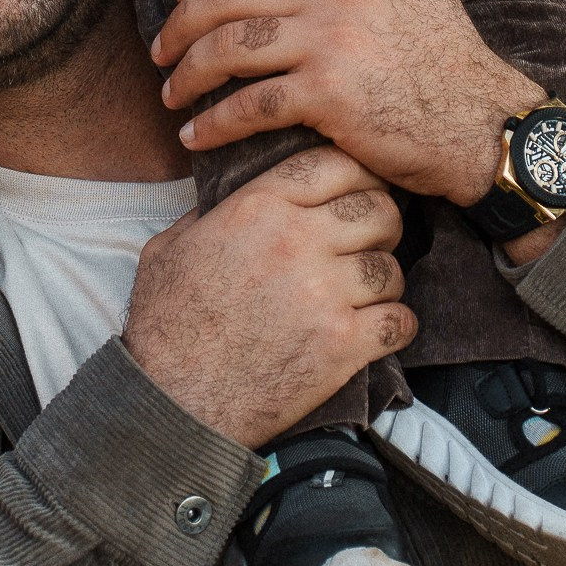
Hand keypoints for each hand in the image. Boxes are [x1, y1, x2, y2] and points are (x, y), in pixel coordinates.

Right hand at [122, 147, 413, 447]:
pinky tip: (379, 331)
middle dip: (381, 226)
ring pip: (390, 268)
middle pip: (377, 210)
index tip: (357, 192)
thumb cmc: (165, 327)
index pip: (333, 164)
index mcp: (257, 208)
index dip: (356, 174)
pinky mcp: (342, 344)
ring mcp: (323, 294)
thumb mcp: (168, 249)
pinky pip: (399, 321)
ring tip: (367, 296)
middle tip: (370, 245)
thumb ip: (204, 215)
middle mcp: (296, 241)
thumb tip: (222, 199)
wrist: (173, 400)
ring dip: (384, 282)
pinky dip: (396, 327)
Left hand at [152, 0, 544, 211]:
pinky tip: (196, 135)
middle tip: (162, 50)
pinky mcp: (327, 94)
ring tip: (171, 93)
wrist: (486, 123)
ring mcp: (329, 41)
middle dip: (182, 23)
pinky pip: (249, 105)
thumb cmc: (455, 64)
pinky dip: (213, 122)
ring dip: (187, 72)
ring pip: (228, 46)